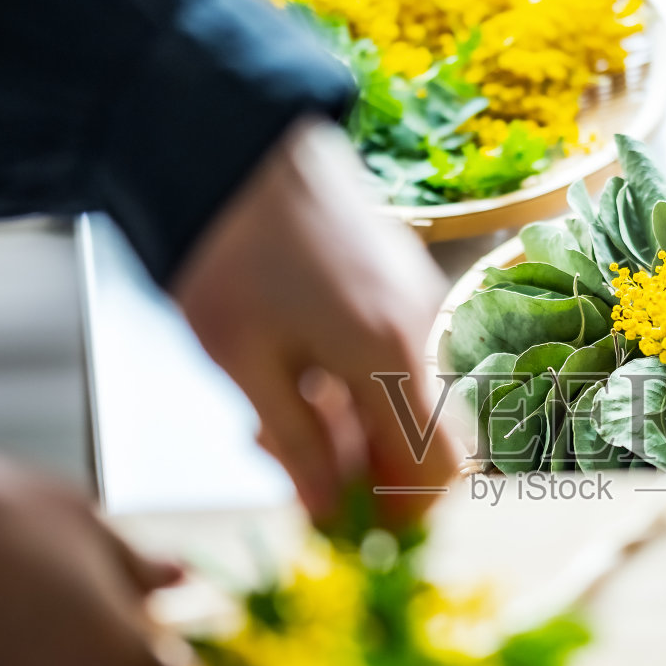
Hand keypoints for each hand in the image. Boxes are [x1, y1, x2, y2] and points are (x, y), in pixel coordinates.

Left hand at [174, 117, 458, 525]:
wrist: (230, 138)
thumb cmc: (229, 252)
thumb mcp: (246, 366)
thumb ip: (298, 448)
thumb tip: (328, 515)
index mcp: (390, 356)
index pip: (435, 470)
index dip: (399, 514)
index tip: (341, 526)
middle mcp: (421, 327)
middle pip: (423, 438)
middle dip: (361, 471)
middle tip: (282, 464)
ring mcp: (415, 298)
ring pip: (402, 397)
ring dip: (350, 428)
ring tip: (272, 421)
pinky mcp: (399, 277)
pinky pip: (392, 357)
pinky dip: (353, 386)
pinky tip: (293, 375)